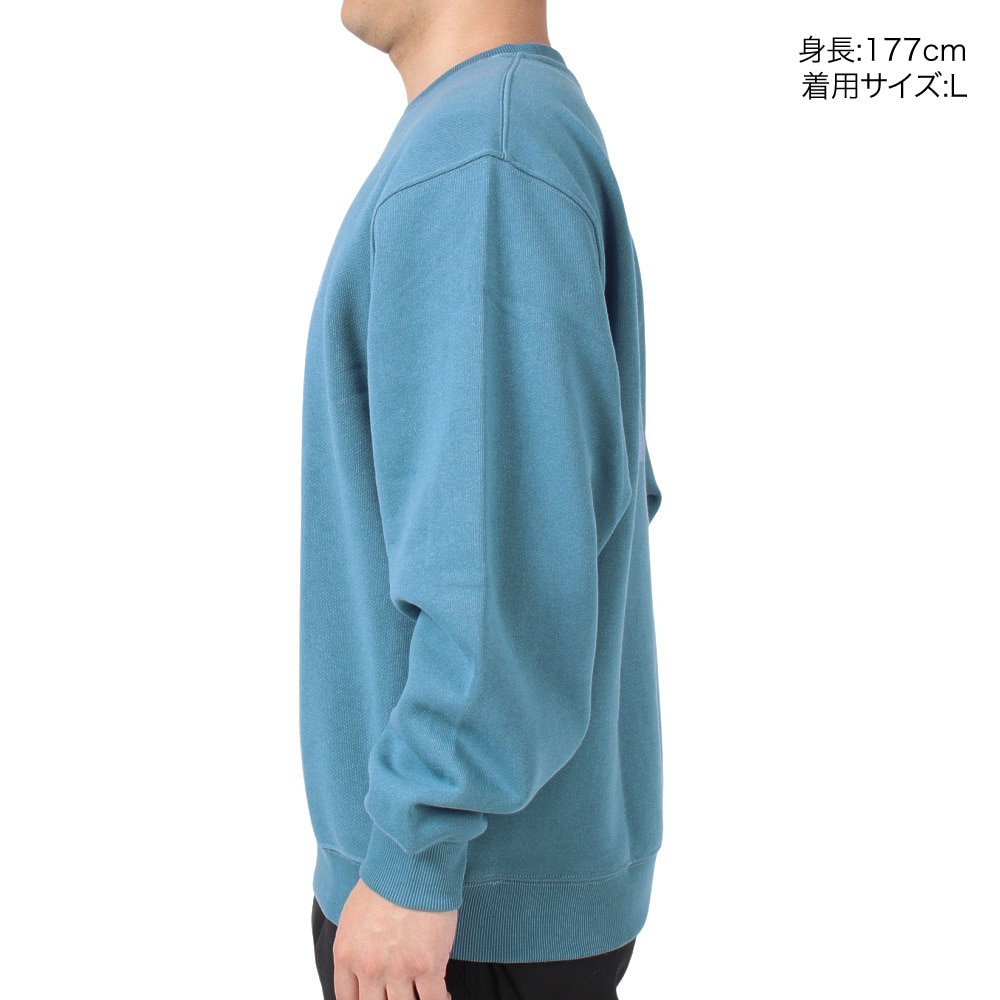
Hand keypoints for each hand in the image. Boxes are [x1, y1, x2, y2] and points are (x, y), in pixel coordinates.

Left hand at [332, 876, 457, 999]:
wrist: (412, 861)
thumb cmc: (386, 879)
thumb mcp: (354, 914)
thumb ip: (356, 945)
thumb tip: (363, 962)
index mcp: (347, 955)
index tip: (377, 999)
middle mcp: (369, 968)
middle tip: (400, 994)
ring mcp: (398, 970)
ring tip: (423, 995)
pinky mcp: (427, 966)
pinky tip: (443, 994)